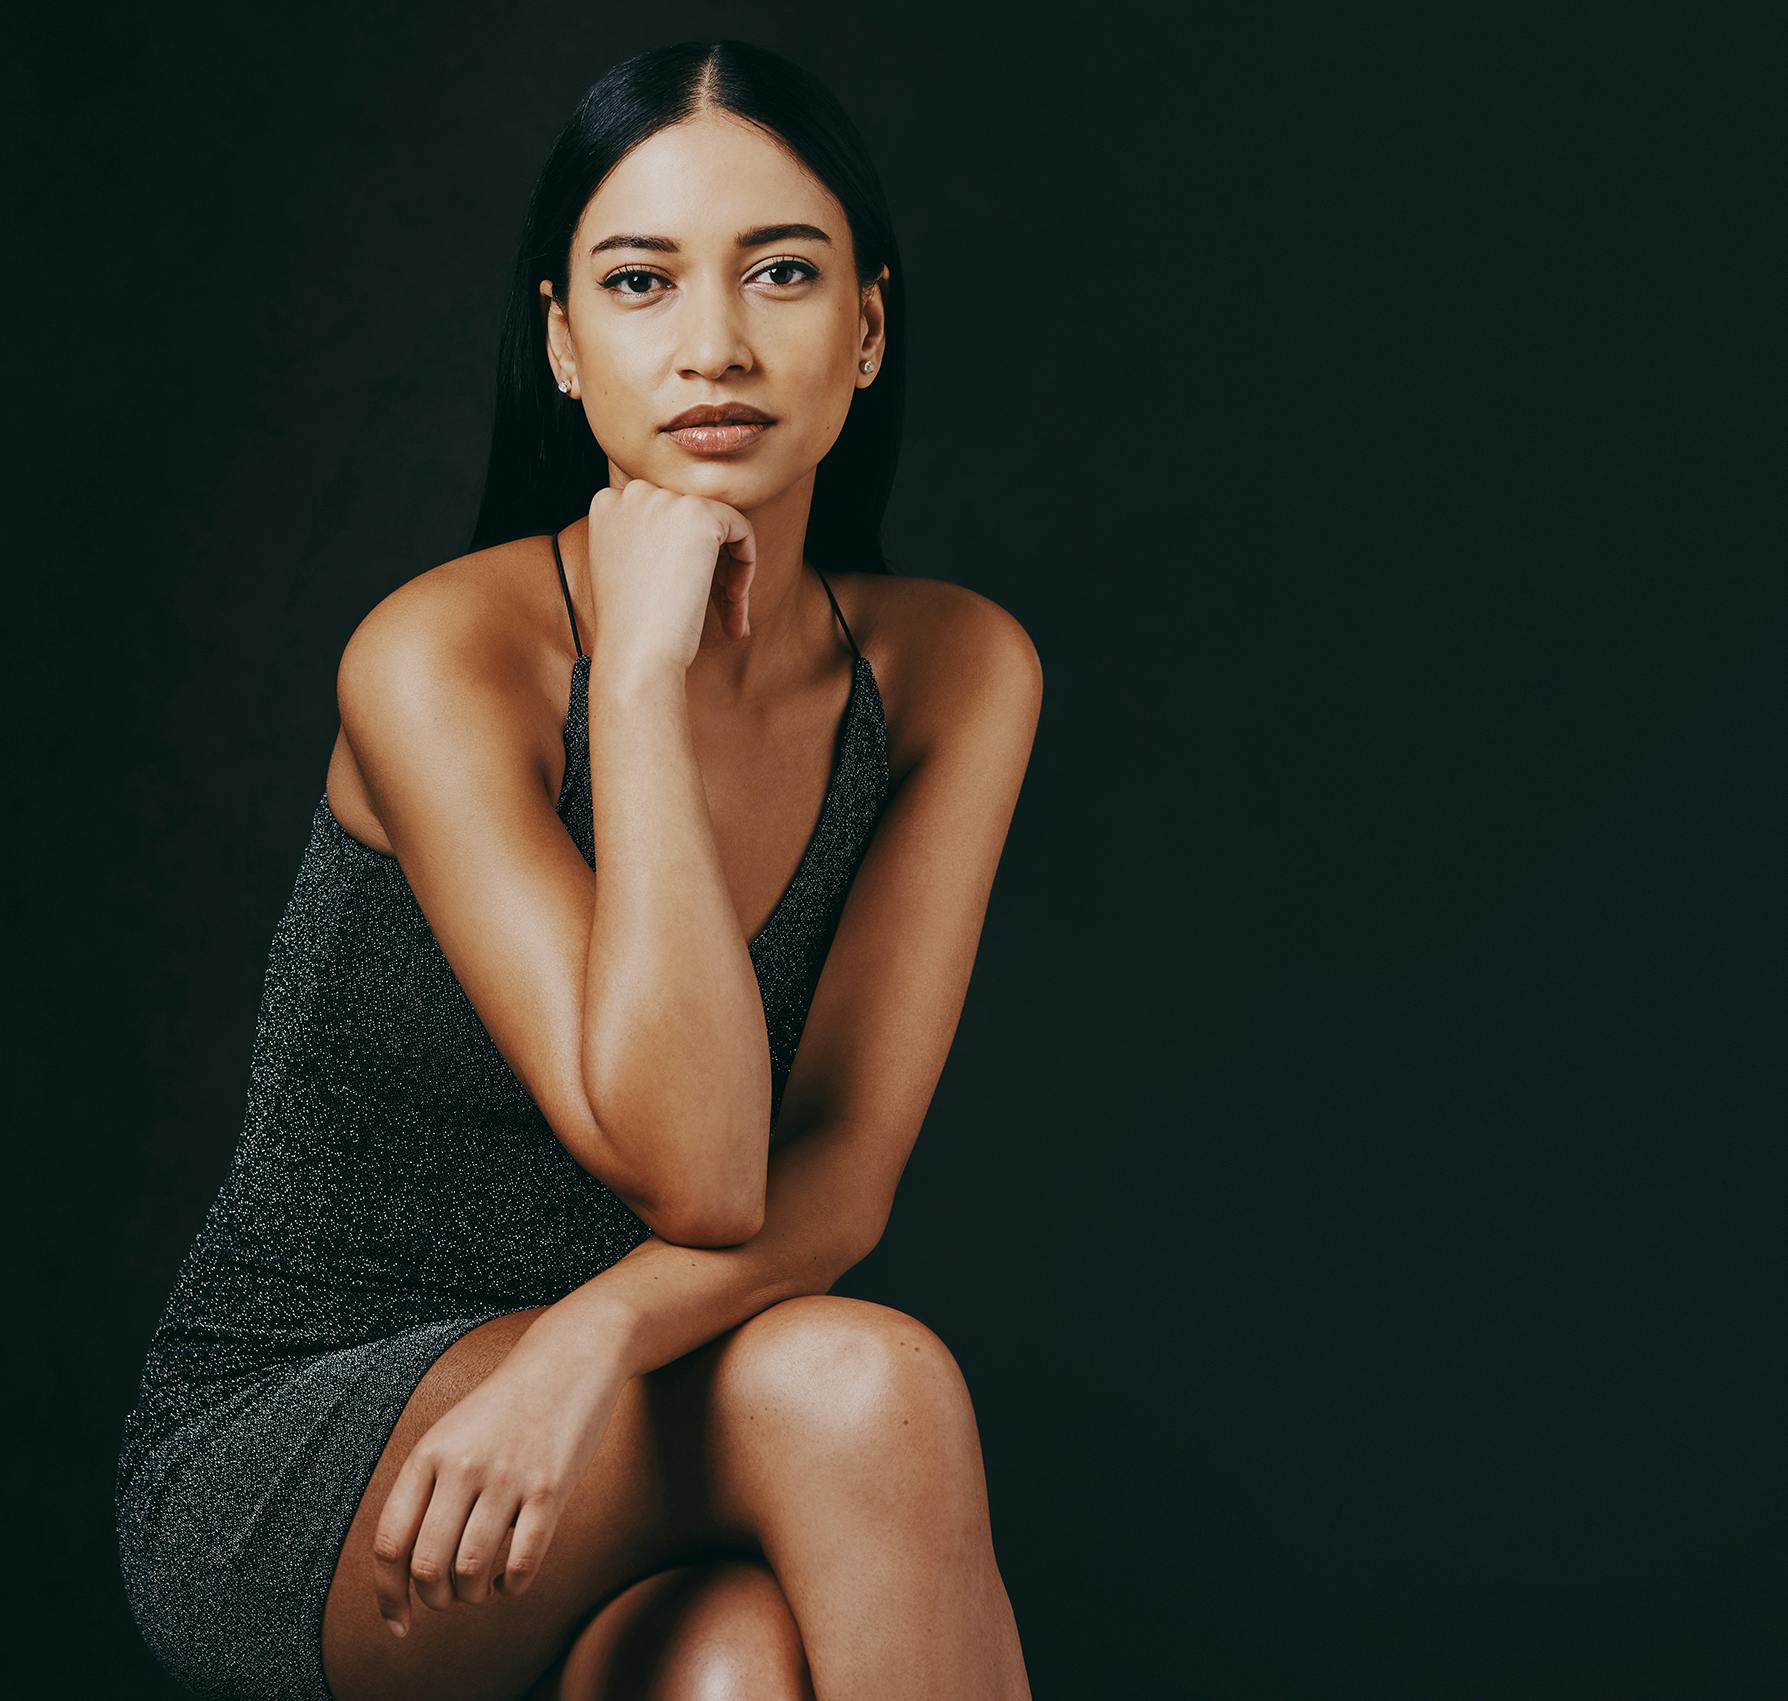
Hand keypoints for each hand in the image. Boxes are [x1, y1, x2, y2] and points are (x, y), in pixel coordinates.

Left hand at [370, 1314, 631, 1635]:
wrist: (570, 1358)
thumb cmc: (507, 1405)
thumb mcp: (452, 1433)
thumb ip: (426, 1488)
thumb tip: (406, 1568)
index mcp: (429, 1454)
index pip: (389, 1544)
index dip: (388, 1596)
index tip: (399, 1624)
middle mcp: (462, 1465)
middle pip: (427, 1567)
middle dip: (436, 1600)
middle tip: (450, 1596)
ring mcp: (507, 1476)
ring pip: (471, 1572)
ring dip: (472, 1596)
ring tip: (481, 1586)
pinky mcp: (550, 1488)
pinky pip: (522, 1564)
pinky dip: (512, 1586)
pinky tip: (511, 1577)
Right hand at [585, 478, 757, 679]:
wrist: (635, 651)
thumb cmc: (631, 627)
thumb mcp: (625, 571)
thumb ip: (647, 541)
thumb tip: (688, 536)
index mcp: (607, 505)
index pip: (663, 516)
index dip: (681, 556)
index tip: (684, 593)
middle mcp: (632, 494)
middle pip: (692, 519)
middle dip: (710, 563)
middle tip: (718, 607)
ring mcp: (665, 501)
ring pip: (719, 526)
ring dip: (730, 571)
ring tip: (729, 615)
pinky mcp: (699, 514)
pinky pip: (741, 529)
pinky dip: (747, 564)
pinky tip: (733, 598)